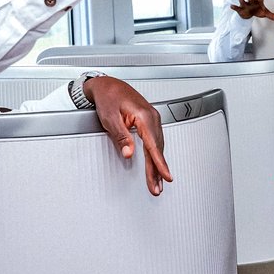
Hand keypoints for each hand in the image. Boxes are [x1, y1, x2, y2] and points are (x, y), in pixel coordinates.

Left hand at [84, 76, 172, 195]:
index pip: (153, 145)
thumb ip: (121, 137)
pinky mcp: (149, 121)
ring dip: (157, 164)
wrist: (108, 85)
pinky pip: (155, 140)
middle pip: (157, 149)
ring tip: (156, 182)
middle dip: (158, 170)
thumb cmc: (108, 97)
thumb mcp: (110, 119)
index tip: (165, 176)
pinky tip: (156, 164)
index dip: (159, 163)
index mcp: (144, 116)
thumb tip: (128, 153)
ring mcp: (152, 118)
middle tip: (157, 188)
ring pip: (157, 146)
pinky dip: (155, 154)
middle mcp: (151, 117)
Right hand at [231, 0, 273, 19]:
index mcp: (258, 3)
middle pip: (251, 0)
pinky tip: (231, 6)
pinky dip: (234, 7)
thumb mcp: (266, 13)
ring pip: (243, 2)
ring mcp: (245, 5)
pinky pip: (236, 8)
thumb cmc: (258, 11)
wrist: (248, 13)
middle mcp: (251, 3)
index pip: (259, 0)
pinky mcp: (240, 9)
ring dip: (242, 0)